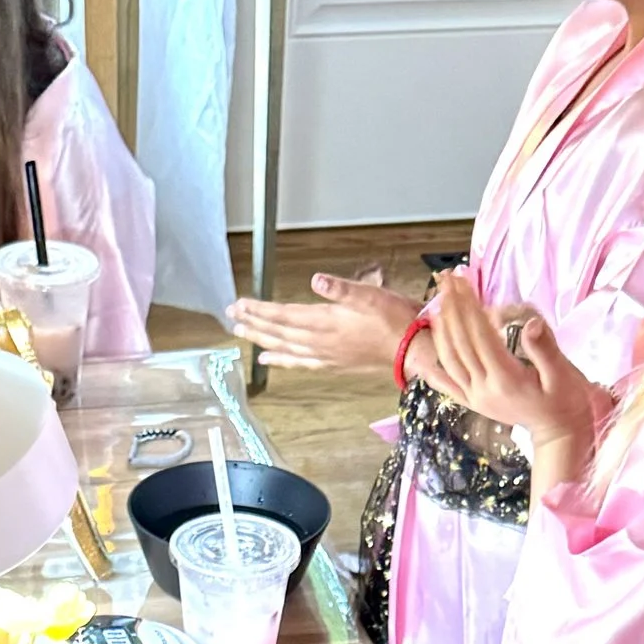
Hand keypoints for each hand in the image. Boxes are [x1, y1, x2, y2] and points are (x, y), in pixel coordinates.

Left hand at [224, 270, 419, 372]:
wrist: (411, 350)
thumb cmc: (394, 318)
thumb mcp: (370, 294)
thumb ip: (340, 289)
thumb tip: (316, 279)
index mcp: (326, 321)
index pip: (284, 315)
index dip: (260, 310)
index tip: (239, 304)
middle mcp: (320, 341)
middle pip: (279, 332)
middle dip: (254, 323)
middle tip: (232, 317)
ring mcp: (325, 354)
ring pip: (285, 348)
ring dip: (262, 340)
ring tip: (243, 334)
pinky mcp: (332, 363)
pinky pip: (300, 362)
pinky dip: (282, 360)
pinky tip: (269, 359)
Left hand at [423, 274, 608, 455]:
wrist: (559, 433)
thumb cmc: (564, 401)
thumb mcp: (563, 375)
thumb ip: (545, 349)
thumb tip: (530, 323)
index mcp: (506, 379)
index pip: (480, 336)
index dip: (469, 307)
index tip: (462, 282)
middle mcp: (484, 389)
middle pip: (461, 342)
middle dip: (452, 308)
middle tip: (446, 280)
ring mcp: (476, 398)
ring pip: (451, 360)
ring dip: (442, 328)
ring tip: (438, 301)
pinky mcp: (473, 404)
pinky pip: (448, 386)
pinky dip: (435, 369)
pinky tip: (426, 353)